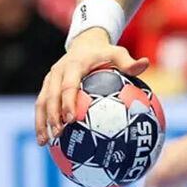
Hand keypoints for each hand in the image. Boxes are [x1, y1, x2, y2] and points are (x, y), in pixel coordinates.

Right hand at [34, 28, 149, 144]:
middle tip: (59, 134)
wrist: (85, 43)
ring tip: (44, 143)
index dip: (68, 102)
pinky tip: (45, 140)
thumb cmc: (105, 53)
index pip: (68, 86)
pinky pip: (41, 104)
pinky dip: (41, 121)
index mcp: (74, 65)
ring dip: (41, 123)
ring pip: (41, 102)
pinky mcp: (46, 86)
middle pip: (50, 96)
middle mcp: (58, 72)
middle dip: (52, 116)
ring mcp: (50, 79)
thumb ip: (129, 62)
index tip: (72, 119)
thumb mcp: (118, 53)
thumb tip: (146, 64)